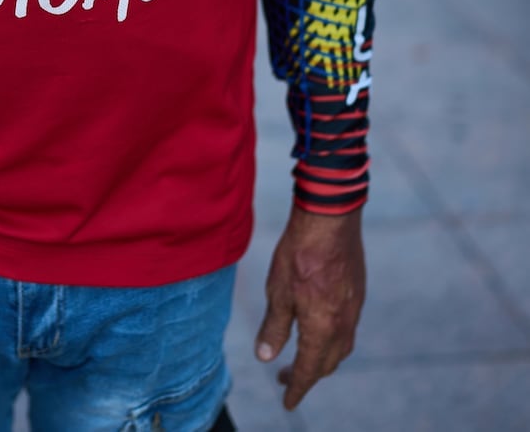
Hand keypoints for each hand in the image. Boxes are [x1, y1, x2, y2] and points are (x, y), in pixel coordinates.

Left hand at [255, 205, 365, 409]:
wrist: (329, 220)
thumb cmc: (298, 253)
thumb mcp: (277, 292)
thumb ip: (274, 327)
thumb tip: (266, 358)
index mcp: (322, 328)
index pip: (308, 370)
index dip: (296, 387)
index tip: (287, 402)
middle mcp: (343, 324)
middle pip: (327, 363)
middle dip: (307, 376)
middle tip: (286, 379)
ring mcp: (354, 309)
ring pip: (340, 348)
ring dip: (322, 360)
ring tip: (303, 359)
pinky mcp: (357, 293)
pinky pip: (347, 329)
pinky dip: (332, 340)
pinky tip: (321, 330)